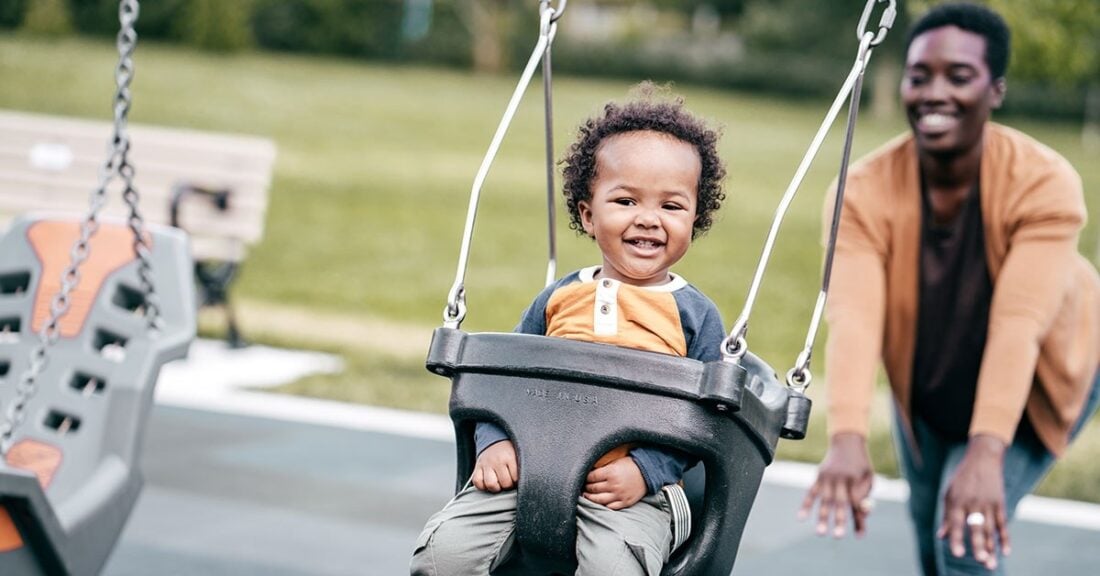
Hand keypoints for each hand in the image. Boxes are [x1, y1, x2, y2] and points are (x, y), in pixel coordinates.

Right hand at [472, 440, 518, 492]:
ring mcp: (486, 464)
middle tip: (509, 480)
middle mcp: (497, 460)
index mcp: (509, 457)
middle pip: (505, 483)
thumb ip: (521, 467)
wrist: (494, 439)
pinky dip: (482, 486)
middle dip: (508, 485)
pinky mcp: (477, 467)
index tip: (517, 477)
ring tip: (499, 483)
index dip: (517, 481)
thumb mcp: (518, 455)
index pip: (516, 477)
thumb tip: (526, 481)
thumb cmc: (509, 451)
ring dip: (496, 488)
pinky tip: (488, 482)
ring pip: (491, 484)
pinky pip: (477, 482)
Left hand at [582, 456, 645, 509]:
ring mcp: (619, 495)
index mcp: (611, 472)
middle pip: (593, 488)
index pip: (591, 477)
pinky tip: (598, 502)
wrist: (648, 472)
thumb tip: (589, 472)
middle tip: (583, 486)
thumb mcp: (616, 461)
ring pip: (599, 500)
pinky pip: (610, 507)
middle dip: (586, 487)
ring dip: (590, 498)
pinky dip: (602, 505)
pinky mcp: (625, 502)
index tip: (584, 477)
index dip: (585, 477)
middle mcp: (614, 485)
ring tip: (586, 495)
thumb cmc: (630, 465)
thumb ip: (603, 467)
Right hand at [799, 432, 874, 537]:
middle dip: (838, 520)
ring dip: (821, 517)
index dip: (858, 519)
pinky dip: (805, 505)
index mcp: (854, 478)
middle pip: (839, 502)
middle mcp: (839, 477)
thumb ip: (865, 496)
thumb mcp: (869, 478)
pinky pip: (811, 492)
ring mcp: (827, 477)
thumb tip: (862, 514)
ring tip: (819, 533)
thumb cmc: (861, 465)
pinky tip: (800, 517)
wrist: (847, 442)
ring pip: (823, 500)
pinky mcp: (818, 476)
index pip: (856, 503)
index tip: (859, 536)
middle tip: (837, 536)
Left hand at [937, 434, 1009, 569]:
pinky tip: (1005, 551)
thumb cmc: (961, 480)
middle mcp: (972, 504)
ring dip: (991, 548)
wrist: (982, 459)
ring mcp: (988, 504)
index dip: (956, 539)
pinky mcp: (999, 503)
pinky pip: (1002, 524)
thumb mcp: (949, 494)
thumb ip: (947, 517)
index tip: (957, 554)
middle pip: (976, 528)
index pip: (956, 524)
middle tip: (980, 561)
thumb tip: (941, 537)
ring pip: (990, 529)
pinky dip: (1005, 538)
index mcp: (956, 501)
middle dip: (978, 545)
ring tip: (990, 564)